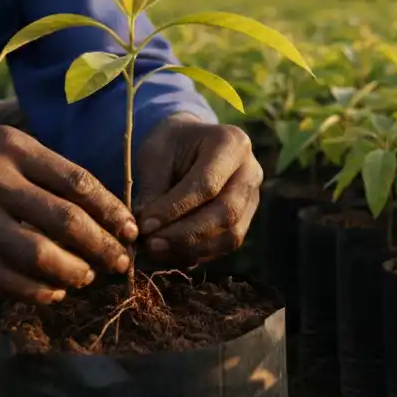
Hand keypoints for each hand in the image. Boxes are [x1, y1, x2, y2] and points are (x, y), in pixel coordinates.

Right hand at [0, 127, 136, 303]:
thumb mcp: (2, 146)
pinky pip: (3, 278)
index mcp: (14, 148)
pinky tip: (51, 293)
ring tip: (85, 277)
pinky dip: (34, 290)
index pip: (78, 182)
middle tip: (119, 262)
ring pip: (37, 255)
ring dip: (71, 272)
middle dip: (101, 246)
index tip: (130, 230)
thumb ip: (45, 171)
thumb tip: (102, 210)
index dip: (111, 211)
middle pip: (65, 220)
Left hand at [133, 114, 262, 265]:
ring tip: (156, 251)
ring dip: (191, 249)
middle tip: (151, 245)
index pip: (207, 184)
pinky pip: (226, 245)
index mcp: (232, 143)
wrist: (191, 143)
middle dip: (186, 235)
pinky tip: (170, 253)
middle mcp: (250, 172)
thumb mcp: (156, 152)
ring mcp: (252, 198)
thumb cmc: (172, 144)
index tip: (145, 225)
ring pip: (231, 235)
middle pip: (226, 213)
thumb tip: (144, 229)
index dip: (175, 209)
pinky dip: (197, 253)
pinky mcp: (246, 220)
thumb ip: (152, 188)